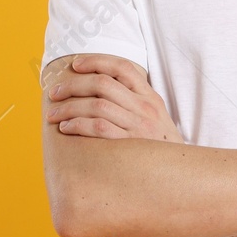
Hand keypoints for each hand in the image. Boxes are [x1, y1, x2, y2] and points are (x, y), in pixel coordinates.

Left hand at [44, 54, 183, 142]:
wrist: (182, 175)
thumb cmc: (160, 147)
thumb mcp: (156, 117)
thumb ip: (135, 102)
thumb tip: (99, 90)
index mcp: (150, 97)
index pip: (121, 67)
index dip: (95, 61)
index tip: (74, 65)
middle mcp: (145, 108)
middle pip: (102, 84)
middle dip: (72, 85)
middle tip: (54, 93)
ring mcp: (139, 126)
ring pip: (96, 106)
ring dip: (69, 108)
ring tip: (53, 114)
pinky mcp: (130, 146)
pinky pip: (98, 129)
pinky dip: (77, 125)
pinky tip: (66, 128)